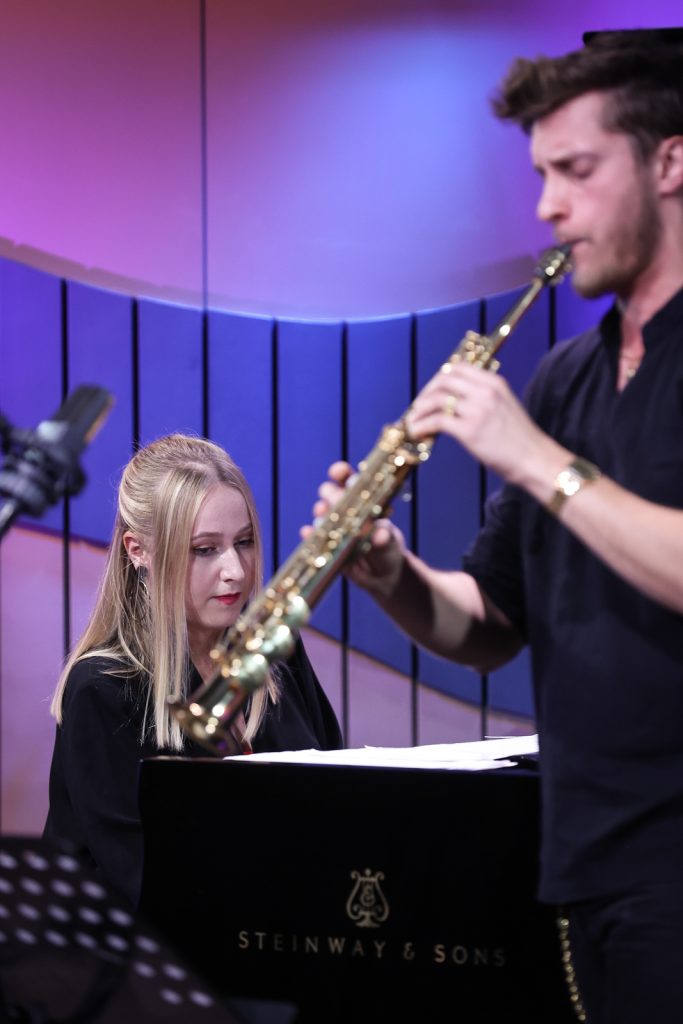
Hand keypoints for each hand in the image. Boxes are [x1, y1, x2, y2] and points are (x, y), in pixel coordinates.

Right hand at [303, 461, 406, 597]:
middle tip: (334, 499)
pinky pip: (313, 536)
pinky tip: (308, 533)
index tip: (339, 472)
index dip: (341, 473)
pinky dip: (309, 534)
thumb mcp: (390, 544)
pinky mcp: (325, 544)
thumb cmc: (390, 551)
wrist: (382, 576)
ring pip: (320, 512)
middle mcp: (345, 509)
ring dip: (321, 511)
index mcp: (362, 500)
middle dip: (330, 493)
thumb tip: (379, 535)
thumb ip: (385, 539)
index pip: (349, 479)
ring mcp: (333, 526)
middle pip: (330, 492)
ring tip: (323, 514)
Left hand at [405, 362, 547, 484]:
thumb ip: (483, 399)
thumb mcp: (504, 407)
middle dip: (425, 393)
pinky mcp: (470, 430)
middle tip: (417, 407)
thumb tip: (453, 402)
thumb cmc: (520, 440)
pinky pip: (436, 421)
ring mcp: (477, 410)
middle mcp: (485, 392)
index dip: (438, 379)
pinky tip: (418, 433)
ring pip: (436, 399)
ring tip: (413, 422)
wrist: (535, 460)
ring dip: (419, 410)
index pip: (457, 368)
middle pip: (444, 380)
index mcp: (494, 383)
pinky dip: (422, 426)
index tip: (429, 392)